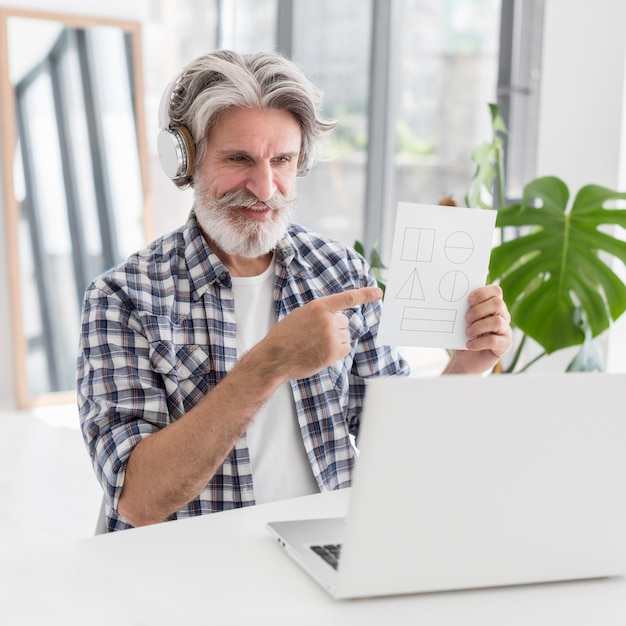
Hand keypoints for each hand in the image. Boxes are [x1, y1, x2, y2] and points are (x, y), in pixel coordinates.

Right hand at [260, 286, 382, 381]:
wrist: (274, 357)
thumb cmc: (285, 336)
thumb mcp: (301, 315)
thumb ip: (320, 312)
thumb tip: (339, 317)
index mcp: (318, 307)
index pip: (347, 298)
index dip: (365, 294)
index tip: (379, 292)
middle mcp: (328, 320)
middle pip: (344, 322)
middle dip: (333, 328)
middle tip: (314, 336)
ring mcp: (332, 337)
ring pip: (345, 336)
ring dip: (334, 341)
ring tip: (314, 345)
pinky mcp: (334, 352)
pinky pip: (346, 348)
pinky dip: (337, 351)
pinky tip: (320, 353)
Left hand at [445, 284, 511, 374]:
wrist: (464, 358)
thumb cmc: (462, 336)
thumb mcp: (459, 322)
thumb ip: (462, 311)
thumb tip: (454, 302)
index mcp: (492, 305)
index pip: (496, 291)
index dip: (482, 293)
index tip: (468, 301)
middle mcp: (502, 315)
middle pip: (498, 304)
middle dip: (479, 310)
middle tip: (466, 318)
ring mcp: (505, 330)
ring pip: (496, 322)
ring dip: (478, 327)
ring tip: (467, 333)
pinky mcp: (505, 345)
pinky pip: (494, 341)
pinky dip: (478, 342)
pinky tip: (469, 345)